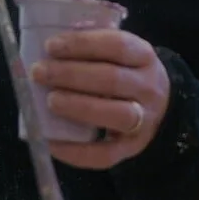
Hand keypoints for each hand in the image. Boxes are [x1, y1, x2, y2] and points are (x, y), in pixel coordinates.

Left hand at [31, 29, 171, 169]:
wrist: (159, 107)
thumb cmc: (125, 73)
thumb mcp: (120, 53)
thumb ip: (92, 46)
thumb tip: (51, 45)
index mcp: (144, 56)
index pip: (117, 45)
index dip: (83, 44)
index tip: (50, 46)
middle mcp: (149, 87)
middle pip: (112, 79)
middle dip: (71, 75)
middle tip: (39, 72)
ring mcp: (144, 120)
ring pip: (116, 114)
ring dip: (79, 107)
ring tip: (50, 101)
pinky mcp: (132, 148)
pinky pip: (106, 155)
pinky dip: (76, 151)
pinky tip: (52, 143)